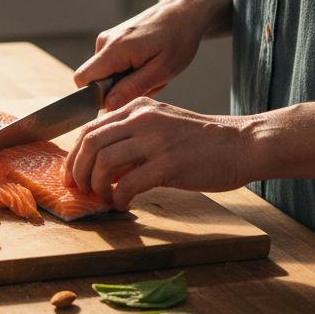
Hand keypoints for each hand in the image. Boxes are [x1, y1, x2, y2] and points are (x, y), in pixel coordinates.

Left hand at [62, 97, 252, 209]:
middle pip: (90, 144)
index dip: (74, 155)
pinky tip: (123, 205)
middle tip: (81, 191)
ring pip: (103, 162)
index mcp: (137, 108)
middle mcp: (142, 119)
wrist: (243, 144)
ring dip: (97, 186)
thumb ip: (132, 139)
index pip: (90, 128)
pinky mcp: (169, 163)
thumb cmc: (202, 143)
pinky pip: (128, 183)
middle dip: (78, 171)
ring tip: (103, 199)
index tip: (71, 175)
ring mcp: (155, 140)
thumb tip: (102, 167)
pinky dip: (118, 198)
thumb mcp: (162, 127)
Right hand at [74, 0, 217, 109]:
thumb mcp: (161, 71)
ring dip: (126, 81)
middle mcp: (105, 42)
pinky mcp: (113, 39)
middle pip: (95, 79)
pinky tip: (147, 64)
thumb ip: (132, 88)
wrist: (184, 13)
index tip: (120, 100)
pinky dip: (128, 71)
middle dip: (118, 90)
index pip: (82, 79)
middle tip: (147, 84)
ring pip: (106, 74)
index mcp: (114, 49)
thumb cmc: (178, 40)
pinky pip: (112, 65)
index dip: (95, 96)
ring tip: (150, 72)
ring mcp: (108, 39)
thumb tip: (107, 105)